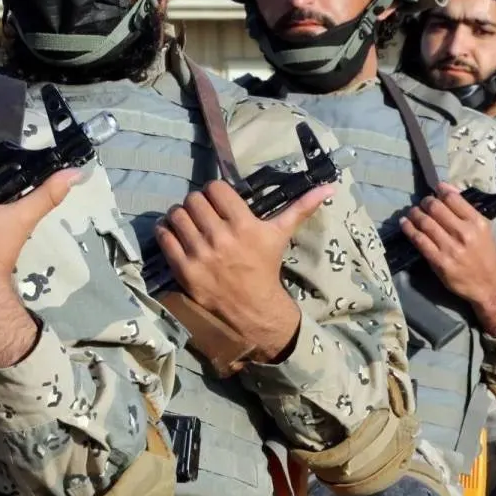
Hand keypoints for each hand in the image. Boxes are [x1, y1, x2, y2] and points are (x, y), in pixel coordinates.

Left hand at [156, 179, 331, 363]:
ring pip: (177, 215)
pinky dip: (166, 232)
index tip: (217, 201)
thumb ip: (302, 208)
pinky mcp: (184, 269)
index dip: (214, 192)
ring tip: (187, 223)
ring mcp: (200, 254)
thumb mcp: (282, 235)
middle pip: (193, 200)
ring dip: (179, 215)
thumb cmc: (266, 267)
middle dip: (197, 203)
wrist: (254, 309)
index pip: (215, 189)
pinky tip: (175, 235)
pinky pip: (165, 237)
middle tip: (201, 213)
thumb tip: (330, 187)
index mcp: (244, 225)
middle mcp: (221, 237)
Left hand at [400, 182, 495, 334]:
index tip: (435, 190)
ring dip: (414, 214)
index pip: (453, 198)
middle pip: (436, 208)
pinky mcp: (439, 261)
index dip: (440, 190)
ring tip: (412, 212)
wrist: (489, 284)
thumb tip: (447, 190)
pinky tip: (404, 224)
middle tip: (422, 203)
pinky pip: (419, 241)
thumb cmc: (485, 255)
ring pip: (425, 223)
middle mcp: (464, 233)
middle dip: (425, 202)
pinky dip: (409, 229)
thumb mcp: (483, 229)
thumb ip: (466, 211)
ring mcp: (450, 248)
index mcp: (476, 222)